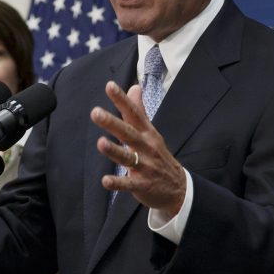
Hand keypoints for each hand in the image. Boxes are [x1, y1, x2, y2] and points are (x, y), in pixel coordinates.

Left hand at [90, 81, 185, 216]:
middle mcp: (146, 147)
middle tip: (95, 112)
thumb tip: (134, 86)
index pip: (134, 113)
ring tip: (100, 142)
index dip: (122, 100)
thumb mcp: (151, 131)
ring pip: (128, 157)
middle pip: (128, 133)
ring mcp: (145, 167)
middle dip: (112, 123)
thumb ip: (139, 110)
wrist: (178, 188)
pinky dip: (117, 183)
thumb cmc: (158, 155)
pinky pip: (128, 184)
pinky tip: (105, 181)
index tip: (109, 86)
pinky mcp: (142, 185)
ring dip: (114, 151)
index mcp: (147, 133)